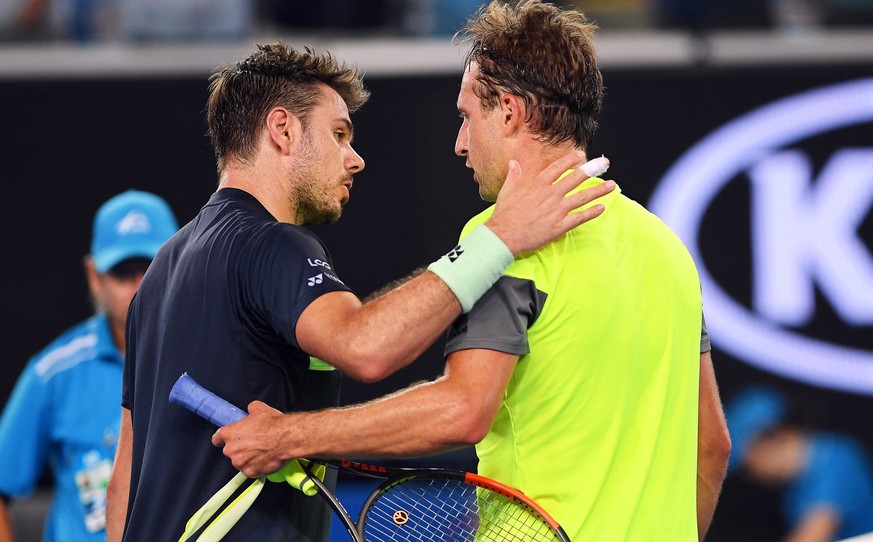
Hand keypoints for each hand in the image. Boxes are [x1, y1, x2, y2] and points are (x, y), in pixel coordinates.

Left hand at [212, 401, 289, 477]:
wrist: (287, 438)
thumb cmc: (273, 425)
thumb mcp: (258, 409)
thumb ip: (249, 411)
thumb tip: (251, 411)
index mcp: (229, 433)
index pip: (216, 439)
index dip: (223, 439)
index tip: (228, 439)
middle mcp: (231, 450)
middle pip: (230, 451)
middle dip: (239, 448)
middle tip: (252, 442)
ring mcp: (240, 463)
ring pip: (240, 462)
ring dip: (247, 458)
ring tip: (261, 450)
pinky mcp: (250, 472)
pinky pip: (250, 470)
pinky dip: (256, 466)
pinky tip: (265, 458)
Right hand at [486, 152, 614, 254]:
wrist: (504, 235)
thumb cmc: (504, 215)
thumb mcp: (506, 191)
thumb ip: (513, 175)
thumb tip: (514, 163)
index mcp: (538, 184)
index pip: (558, 167)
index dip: (571, 160)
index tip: (581, 155)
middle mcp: (550, 194)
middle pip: (576, 178)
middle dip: (592, 170)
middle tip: (604, 163)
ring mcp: (557, 210)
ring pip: (582, 197)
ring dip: (599, 191)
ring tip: (612, 186)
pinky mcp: (559, 226)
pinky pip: (580, 218)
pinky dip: (592, 213)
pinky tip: (601, 208)